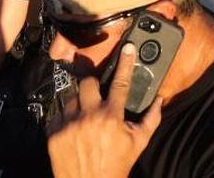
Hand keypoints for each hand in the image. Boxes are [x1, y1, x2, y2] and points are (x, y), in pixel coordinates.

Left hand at [47, 43, 161, 177]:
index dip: (125, 63)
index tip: (127, 48)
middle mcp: (89, 116)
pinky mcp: (53, 133)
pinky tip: (73, 127)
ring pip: (70, 96)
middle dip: (93, 83)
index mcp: (111, 116)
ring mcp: (69, 124)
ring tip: (84, 113)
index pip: (120, 82)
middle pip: (87, 81)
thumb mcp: (139, 143)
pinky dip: (66, 117)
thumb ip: (151, 119)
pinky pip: (58, 114)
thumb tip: (159, 100)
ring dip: (78, 101)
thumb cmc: (117, 166)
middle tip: (96, 91)